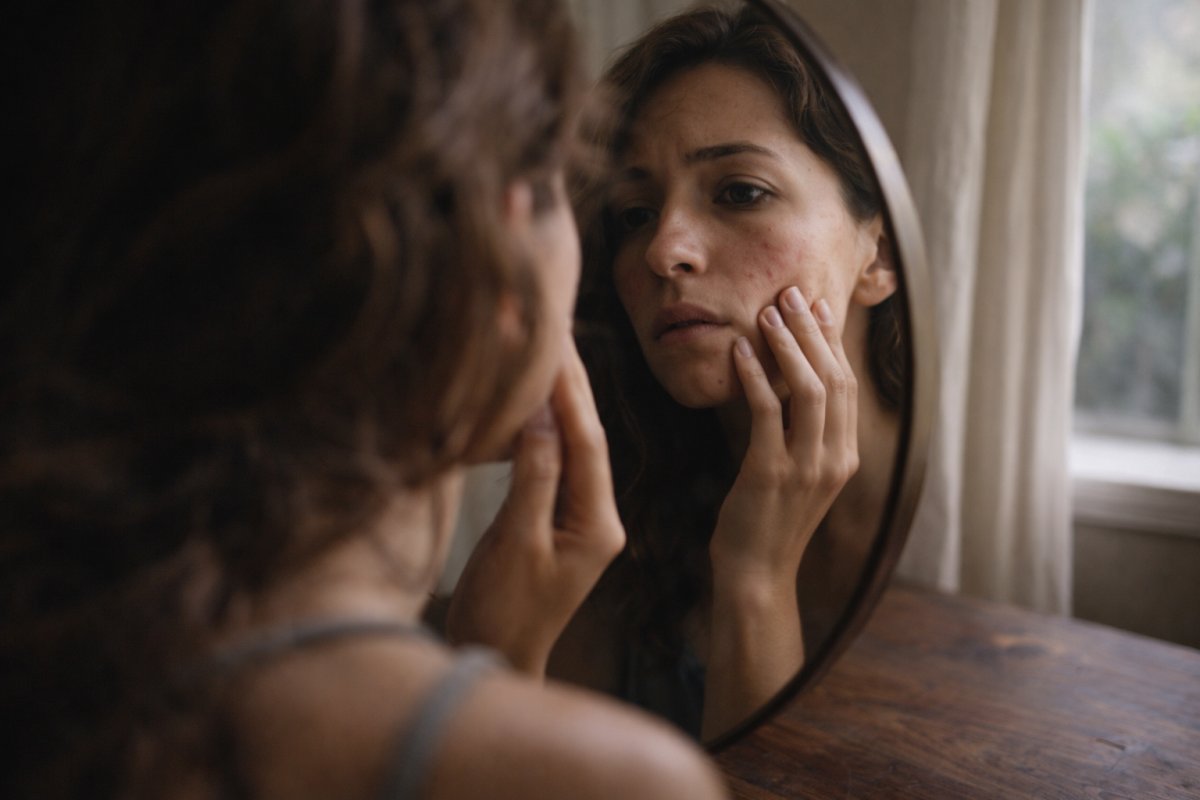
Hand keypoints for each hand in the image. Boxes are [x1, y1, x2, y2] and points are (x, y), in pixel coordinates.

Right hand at [446, 337, 625, 676]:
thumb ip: (532, 478)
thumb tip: (541, 415)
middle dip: (571, 384)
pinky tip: (528, 401)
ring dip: (557, 400)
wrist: (496, 658)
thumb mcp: (517, 544)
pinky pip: (552, 463)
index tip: (556, 342)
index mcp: (598, 524)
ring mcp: (578, 519)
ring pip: (570, 446)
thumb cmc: (503, 612)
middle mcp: (598, 517)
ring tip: (545, 348)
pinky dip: (540, 429)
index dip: (571, 391)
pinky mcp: (555, 520)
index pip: (588, 442)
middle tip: (556, 327)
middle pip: (586, 437)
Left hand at [710, 286, 858, 586]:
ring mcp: (806, 467)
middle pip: (833, 379)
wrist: (757, 574)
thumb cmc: (770, 522)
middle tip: (791, 294)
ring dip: (787, 345)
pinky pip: (766, 413)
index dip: (833, 343)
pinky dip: (755, 377)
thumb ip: (802, 435)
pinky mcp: (770, 473)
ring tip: (768, 311)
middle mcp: (835, 459)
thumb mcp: (799, 476)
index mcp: (845, 456)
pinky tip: (740, 351)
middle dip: (812, 331)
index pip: (846, 386)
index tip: (818, 307)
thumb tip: (790, 386)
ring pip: (807, 390)